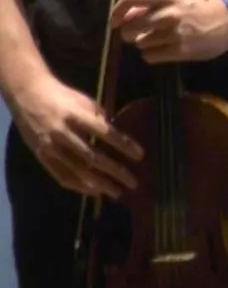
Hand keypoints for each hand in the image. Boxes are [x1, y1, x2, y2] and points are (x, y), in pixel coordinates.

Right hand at [9, 73, 141, 197]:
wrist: (27, 95)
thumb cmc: (62, 96)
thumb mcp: (84, 100)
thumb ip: (100, 118)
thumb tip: (118, 136)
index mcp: (75, 115)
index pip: (104, 132)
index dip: (123, 144)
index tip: (140, 156)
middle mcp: (62, 133)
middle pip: (92, 156)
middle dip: (114, 171)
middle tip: (133, 182)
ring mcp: (49, 147)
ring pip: (77, 170)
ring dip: (99, 183)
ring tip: (116, 192)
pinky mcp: (41, 156)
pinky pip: (61, 175)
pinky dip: (78, 185)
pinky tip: (94, 191)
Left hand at [110, 0, 227, 62]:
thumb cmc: (199, 8)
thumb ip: (153, 4)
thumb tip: (126, 15)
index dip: (118, 10)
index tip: (114, 21)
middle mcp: (170, 13)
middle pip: (132, 26)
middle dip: (129, 33)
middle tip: (135, 35)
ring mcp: (175, 33)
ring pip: (141, 43)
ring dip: (144, 43)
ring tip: (157, 41)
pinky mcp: (180, 50)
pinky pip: (150, 56)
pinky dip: (152, 54)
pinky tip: (163, 50)